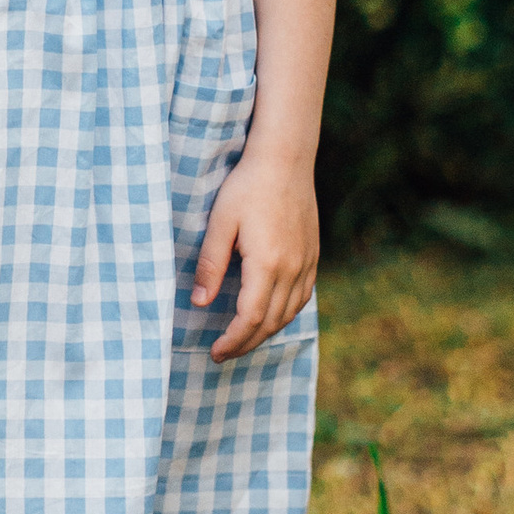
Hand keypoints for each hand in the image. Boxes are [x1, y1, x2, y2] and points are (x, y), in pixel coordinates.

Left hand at [191, 146, 317, 361]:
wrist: (286, 159)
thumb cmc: (247, 186)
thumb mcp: (220, 222)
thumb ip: (211, 264)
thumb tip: (199, 303)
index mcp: (268, 264)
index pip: (250, 318)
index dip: (232, 340)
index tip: (215, 351)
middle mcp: (292, 269)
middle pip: (271, 323)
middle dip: (246, 344)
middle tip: (223, 353)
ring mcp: (307, 263)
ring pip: (289, 314)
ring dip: (266, 333)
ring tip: (242, 340)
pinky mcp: (313, 256)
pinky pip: (302, 298)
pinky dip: (285, 315)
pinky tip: (271, 316)